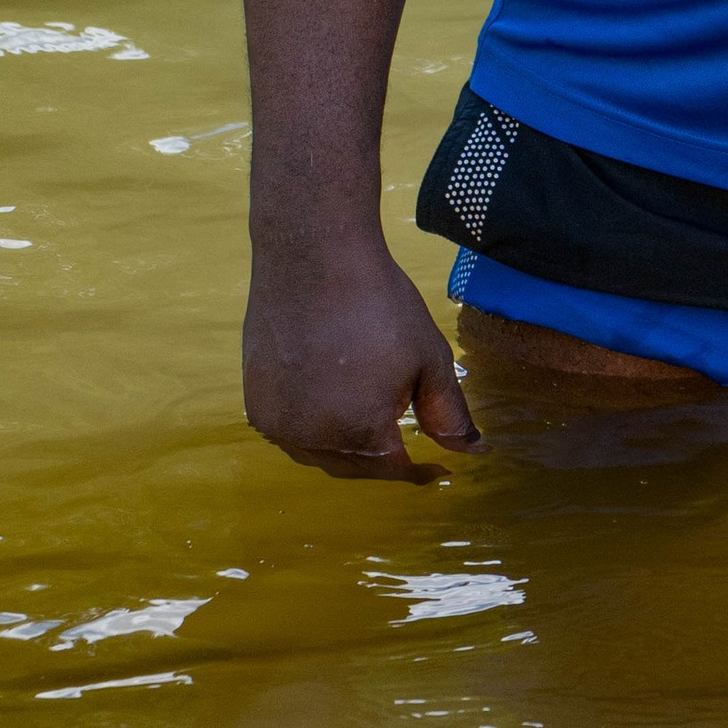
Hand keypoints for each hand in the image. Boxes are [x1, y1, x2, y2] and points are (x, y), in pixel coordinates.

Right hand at [244, 239, 480, 482]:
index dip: (418, 471)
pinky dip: (313, 427)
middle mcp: (311, 440)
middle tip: (402, 433)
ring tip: (366, 414)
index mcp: (359, 434)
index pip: (394, 471)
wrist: (313, 256)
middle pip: (355, 467)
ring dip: (345, 445)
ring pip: (319, 454)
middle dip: (382, 457)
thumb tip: (472, 452)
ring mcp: (276, 423)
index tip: (434, 468)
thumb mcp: (428, 359)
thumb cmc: (380, 304)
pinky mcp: (255, 401)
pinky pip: (290, 432)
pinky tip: (327, 399)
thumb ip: (448, 413)